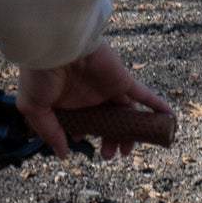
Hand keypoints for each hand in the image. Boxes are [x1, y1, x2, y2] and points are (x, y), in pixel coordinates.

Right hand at [16, 43, 172, 160]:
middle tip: (109, 156)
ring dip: (131, 133)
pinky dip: (156, 106)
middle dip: (110, 141)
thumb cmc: (39, 74)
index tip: (84, 144)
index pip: (83, 124)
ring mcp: (108, 89)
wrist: (56, 45)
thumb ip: (49, 132)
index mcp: (68, 102)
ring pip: (125, 115)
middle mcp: (90, 97)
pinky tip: (167, 118)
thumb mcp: (33, 108)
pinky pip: (144, 95)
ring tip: (126, 151)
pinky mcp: (123, 80)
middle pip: (107, 123)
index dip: (86, 136)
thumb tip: (63, 154)